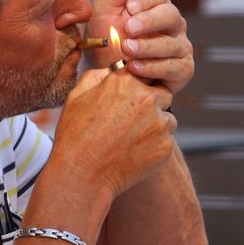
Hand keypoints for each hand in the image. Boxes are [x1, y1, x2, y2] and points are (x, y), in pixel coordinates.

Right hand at [49, 66, 176, 199]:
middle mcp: (147, 98)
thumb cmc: (75, 136)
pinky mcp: (165, 146)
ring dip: (156, 126)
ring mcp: (159, 123)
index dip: (140, 85)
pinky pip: (166, 141)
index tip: (131, 97)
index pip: (145, 72)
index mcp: (126, 82)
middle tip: (131, 122)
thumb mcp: (76, 97)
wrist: (83, 175)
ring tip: (130, 140)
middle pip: (163, 94)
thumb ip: (97, 76)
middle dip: (152, 104)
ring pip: (167, 119)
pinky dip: (155, 146)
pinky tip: (134, 154)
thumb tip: (111, 69)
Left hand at [88, 0, 194, 95]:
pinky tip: (134, 68)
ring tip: (126, 51)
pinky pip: (175, 67)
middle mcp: (172, 25)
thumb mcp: (106, 10)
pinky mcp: (182, 71)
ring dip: (148, 47)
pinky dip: (154, 67)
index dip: (145, 0)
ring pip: (172, 43)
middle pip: (170, 15)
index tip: (129, 7)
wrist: (102, 78)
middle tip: (128, 28)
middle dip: (149, 22)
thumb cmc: (103, 41)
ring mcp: (179, 47)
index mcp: (154, 6)